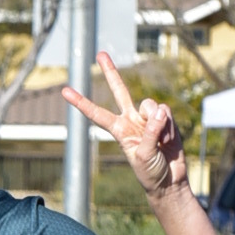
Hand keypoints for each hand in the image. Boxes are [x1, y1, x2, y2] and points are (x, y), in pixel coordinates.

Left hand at [62, 51, 183, 201]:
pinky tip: (169, 140)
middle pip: (119, 91)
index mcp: (119, 130)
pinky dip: (169, 126)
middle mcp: (131, 120)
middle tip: (99, 54)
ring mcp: (148, 118)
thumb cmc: (151, 172)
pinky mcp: (165, 118)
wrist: (170, 181)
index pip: (97, 114)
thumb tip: (159, 110)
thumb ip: (150, 131)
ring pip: (150, 104)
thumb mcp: (144, 155)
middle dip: (111, 72)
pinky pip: (166, 112)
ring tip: (160, 142)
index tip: (64, 91)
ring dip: (157, 123)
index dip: (82, 102)